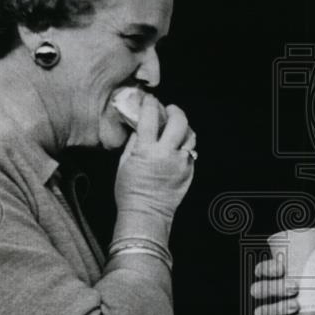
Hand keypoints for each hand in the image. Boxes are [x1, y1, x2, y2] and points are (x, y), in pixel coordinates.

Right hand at [115, 95, 195, 220]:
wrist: (146, 214)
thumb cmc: (129, 191)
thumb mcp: (124, 163)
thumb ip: (133, 142)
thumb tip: (140, 127)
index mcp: (146, 150)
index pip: (150, 117)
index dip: (150, 104)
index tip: (149, 100)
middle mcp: (167, 154)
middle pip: (179, 121)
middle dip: (174, 111)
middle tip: (169, 110)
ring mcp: (181, 163)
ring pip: (190, 135)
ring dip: (183, 128)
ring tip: (176, 128)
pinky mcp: (189, 172)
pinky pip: (191, 152)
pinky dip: (185, 146)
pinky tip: (177, 147)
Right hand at [251, 255, 314, 314]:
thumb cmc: (312, 296)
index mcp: (272, 280)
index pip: (261, 270)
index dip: (267, 268)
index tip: (282, 267)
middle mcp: (264, 298)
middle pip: (258, 290)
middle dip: (274, 287)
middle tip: (294, 287)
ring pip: (261, 312)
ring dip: (277, 308)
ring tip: (295, 306)